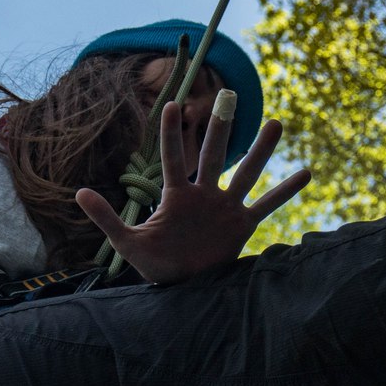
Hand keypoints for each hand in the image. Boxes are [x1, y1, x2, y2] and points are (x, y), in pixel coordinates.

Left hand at [76, 98, 310, 283]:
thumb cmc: (155, 266)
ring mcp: (225, 207)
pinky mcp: (242, 226)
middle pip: (213, 154)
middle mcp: (203, 194)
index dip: (171, 133)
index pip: (173, 158)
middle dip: (220, 127)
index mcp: (176, 195)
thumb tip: (79, 192)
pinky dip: (285, 190)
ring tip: (277, 123)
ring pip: (246, 172)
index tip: (172, 104)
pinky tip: (307, 172)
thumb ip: (107, 218)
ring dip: (261, 150)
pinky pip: (267, 204)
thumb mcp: (128, 243)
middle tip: (227, 94)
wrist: (183, 291)